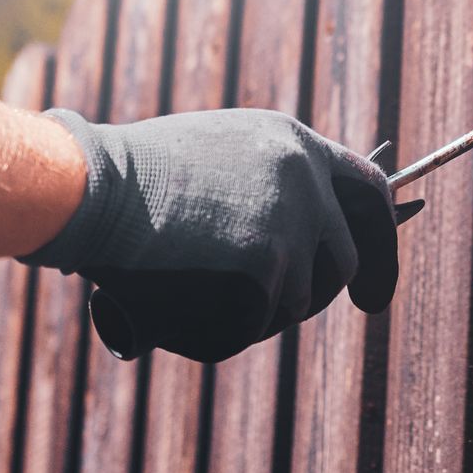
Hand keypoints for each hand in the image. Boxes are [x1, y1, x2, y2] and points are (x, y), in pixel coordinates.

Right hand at [20, 108, 398, 362]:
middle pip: (344, 259)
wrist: (91, 189)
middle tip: (290, 312)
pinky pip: (259, 321)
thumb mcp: (217, 157)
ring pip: (299, 300)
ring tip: (200, 293)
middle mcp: (305, 177)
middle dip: (325, 295)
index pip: (368, 191)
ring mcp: (291, 221)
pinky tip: (185, 308)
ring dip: (260, 312)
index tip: (373, 283)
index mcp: (295, 143)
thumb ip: (266, 185)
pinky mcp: (266, 264)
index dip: (380, 240)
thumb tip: (299, 243)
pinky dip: (225, 329)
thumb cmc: (131, 179)